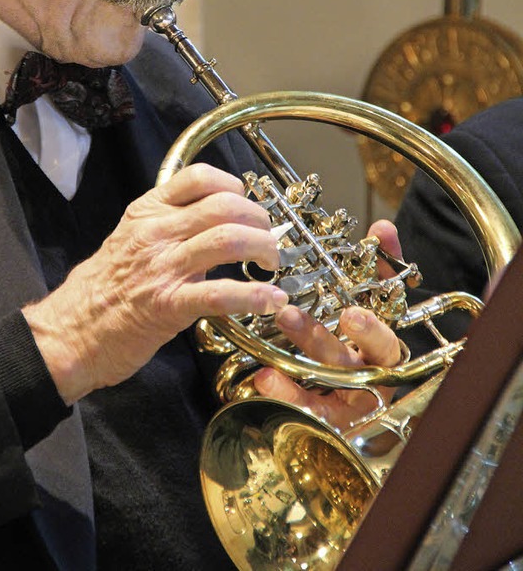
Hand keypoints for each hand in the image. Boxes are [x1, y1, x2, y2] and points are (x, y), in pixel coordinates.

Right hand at [23, 164, 285, 402]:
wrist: (69, 333)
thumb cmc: (100, 291)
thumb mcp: (128, 241)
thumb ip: (167, 228)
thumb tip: (213, 228)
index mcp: (146, 213)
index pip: (198, 177)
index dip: (233, 186)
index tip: (245, 203)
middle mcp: (156, 233)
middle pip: (225, 206)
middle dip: (259, 220)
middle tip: (268, 239)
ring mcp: (162, 268)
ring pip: (229, 240)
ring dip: (264, 249)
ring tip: (271, 263)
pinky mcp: (168, 305)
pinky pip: (221, 293)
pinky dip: (255, 296)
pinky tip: (271, 300)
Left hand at [253, 219, 402, 430]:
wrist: (348, 393)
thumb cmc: (359, 339)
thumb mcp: (370, 301)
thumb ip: (377, 267)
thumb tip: (382, 228)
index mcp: (380, 349)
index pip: (384, 338)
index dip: (371, 328)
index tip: (352, 314)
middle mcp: (368, 378)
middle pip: (348, 366)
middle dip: (323, 339)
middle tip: (291, 315)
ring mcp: (346, 402)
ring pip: (326, 384)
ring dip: (297, 359)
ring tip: (277, 328)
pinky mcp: (324, 419)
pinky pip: (306, 410)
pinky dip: (286, 393)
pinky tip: (264, 377)